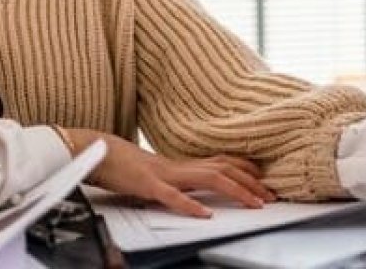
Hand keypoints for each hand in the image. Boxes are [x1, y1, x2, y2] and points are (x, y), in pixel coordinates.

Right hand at [66, 128, 275, 217]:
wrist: (94, 151)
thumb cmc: (124, 164)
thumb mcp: (158, 172)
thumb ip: (179, 178)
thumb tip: (199, 188)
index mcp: (182, 163)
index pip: (223, 162)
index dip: (248, 170)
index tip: (267, 181)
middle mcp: (179, 164)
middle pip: (224, 168)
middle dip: (251, 182)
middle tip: (271, 197)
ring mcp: (164, 173)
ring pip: (208, 178)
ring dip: (235, 190)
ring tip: (254, 203)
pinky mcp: (146, 184)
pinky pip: (171, 195)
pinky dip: (189, 204)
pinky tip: (204, 214)